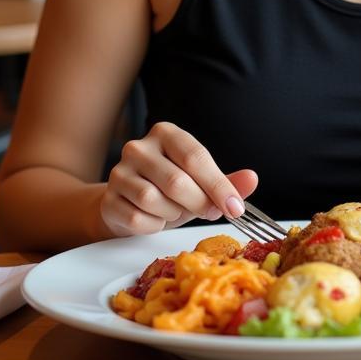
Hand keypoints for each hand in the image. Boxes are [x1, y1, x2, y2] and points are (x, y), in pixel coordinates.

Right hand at [100, 121, 257, 236]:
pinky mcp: (108, 199)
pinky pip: (137, 219)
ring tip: (175, 209)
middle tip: (208, 211)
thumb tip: (252, 179)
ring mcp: (119, 172)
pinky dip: (154, 226)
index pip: (196, 157)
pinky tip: (155, 219)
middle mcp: (139, 147)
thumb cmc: (169, 190)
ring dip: (173, 213)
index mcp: (166, 133)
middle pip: (176, 181)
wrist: (128, 204)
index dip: (218, 185)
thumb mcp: (199, 183)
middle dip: (198, 203)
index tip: (235, 208)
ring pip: (154, 200)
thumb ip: (225, 182)